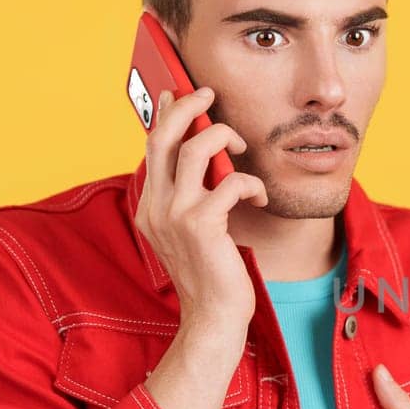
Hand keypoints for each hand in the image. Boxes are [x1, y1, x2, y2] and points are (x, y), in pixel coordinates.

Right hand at [135, 86, 268, 327]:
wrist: (213, 316)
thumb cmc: (210, 273)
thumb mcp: (190, 230)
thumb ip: (189, 196)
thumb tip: (203, 157)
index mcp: (150, 206)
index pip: (152, 147)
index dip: (164, 114)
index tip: (176, 92)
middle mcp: (156, 207)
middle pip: (164, 137)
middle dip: (188, 106)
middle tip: (209, 94)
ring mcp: (175, 215)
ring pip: (195, 149)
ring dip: (224, 137)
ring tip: (241, 146)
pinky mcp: (201, 226)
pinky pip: (231, 182)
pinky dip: (251, 183)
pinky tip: (259, 196)